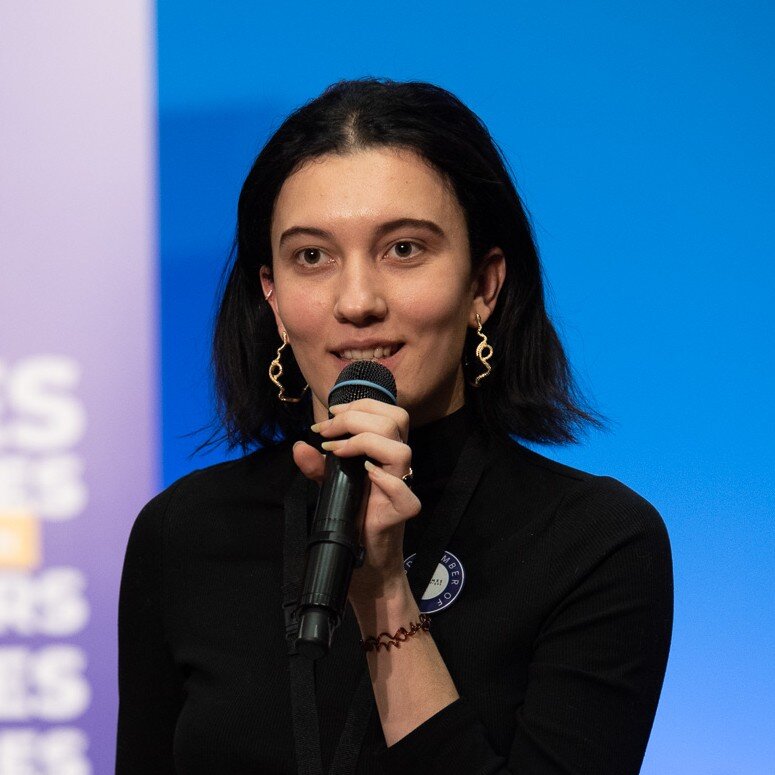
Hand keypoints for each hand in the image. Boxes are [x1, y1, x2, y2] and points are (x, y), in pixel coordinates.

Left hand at [292, 399, 420, 606]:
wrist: (362, 557)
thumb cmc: (352, 514)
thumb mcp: (331, 485)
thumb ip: (317, 466)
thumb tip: (299, 446)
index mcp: (386, 449)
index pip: (388, 412)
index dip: (361, 404)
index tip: (330, 413)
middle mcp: (397, 463)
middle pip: (395, 421)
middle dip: (355, 418)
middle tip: (325, 432)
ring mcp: (403, 486)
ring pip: (400, 450)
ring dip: (364, 442)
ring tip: (336, 450)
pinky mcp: (403, 510)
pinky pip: (402, 490)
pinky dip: (384, 479)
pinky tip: (366, 474)